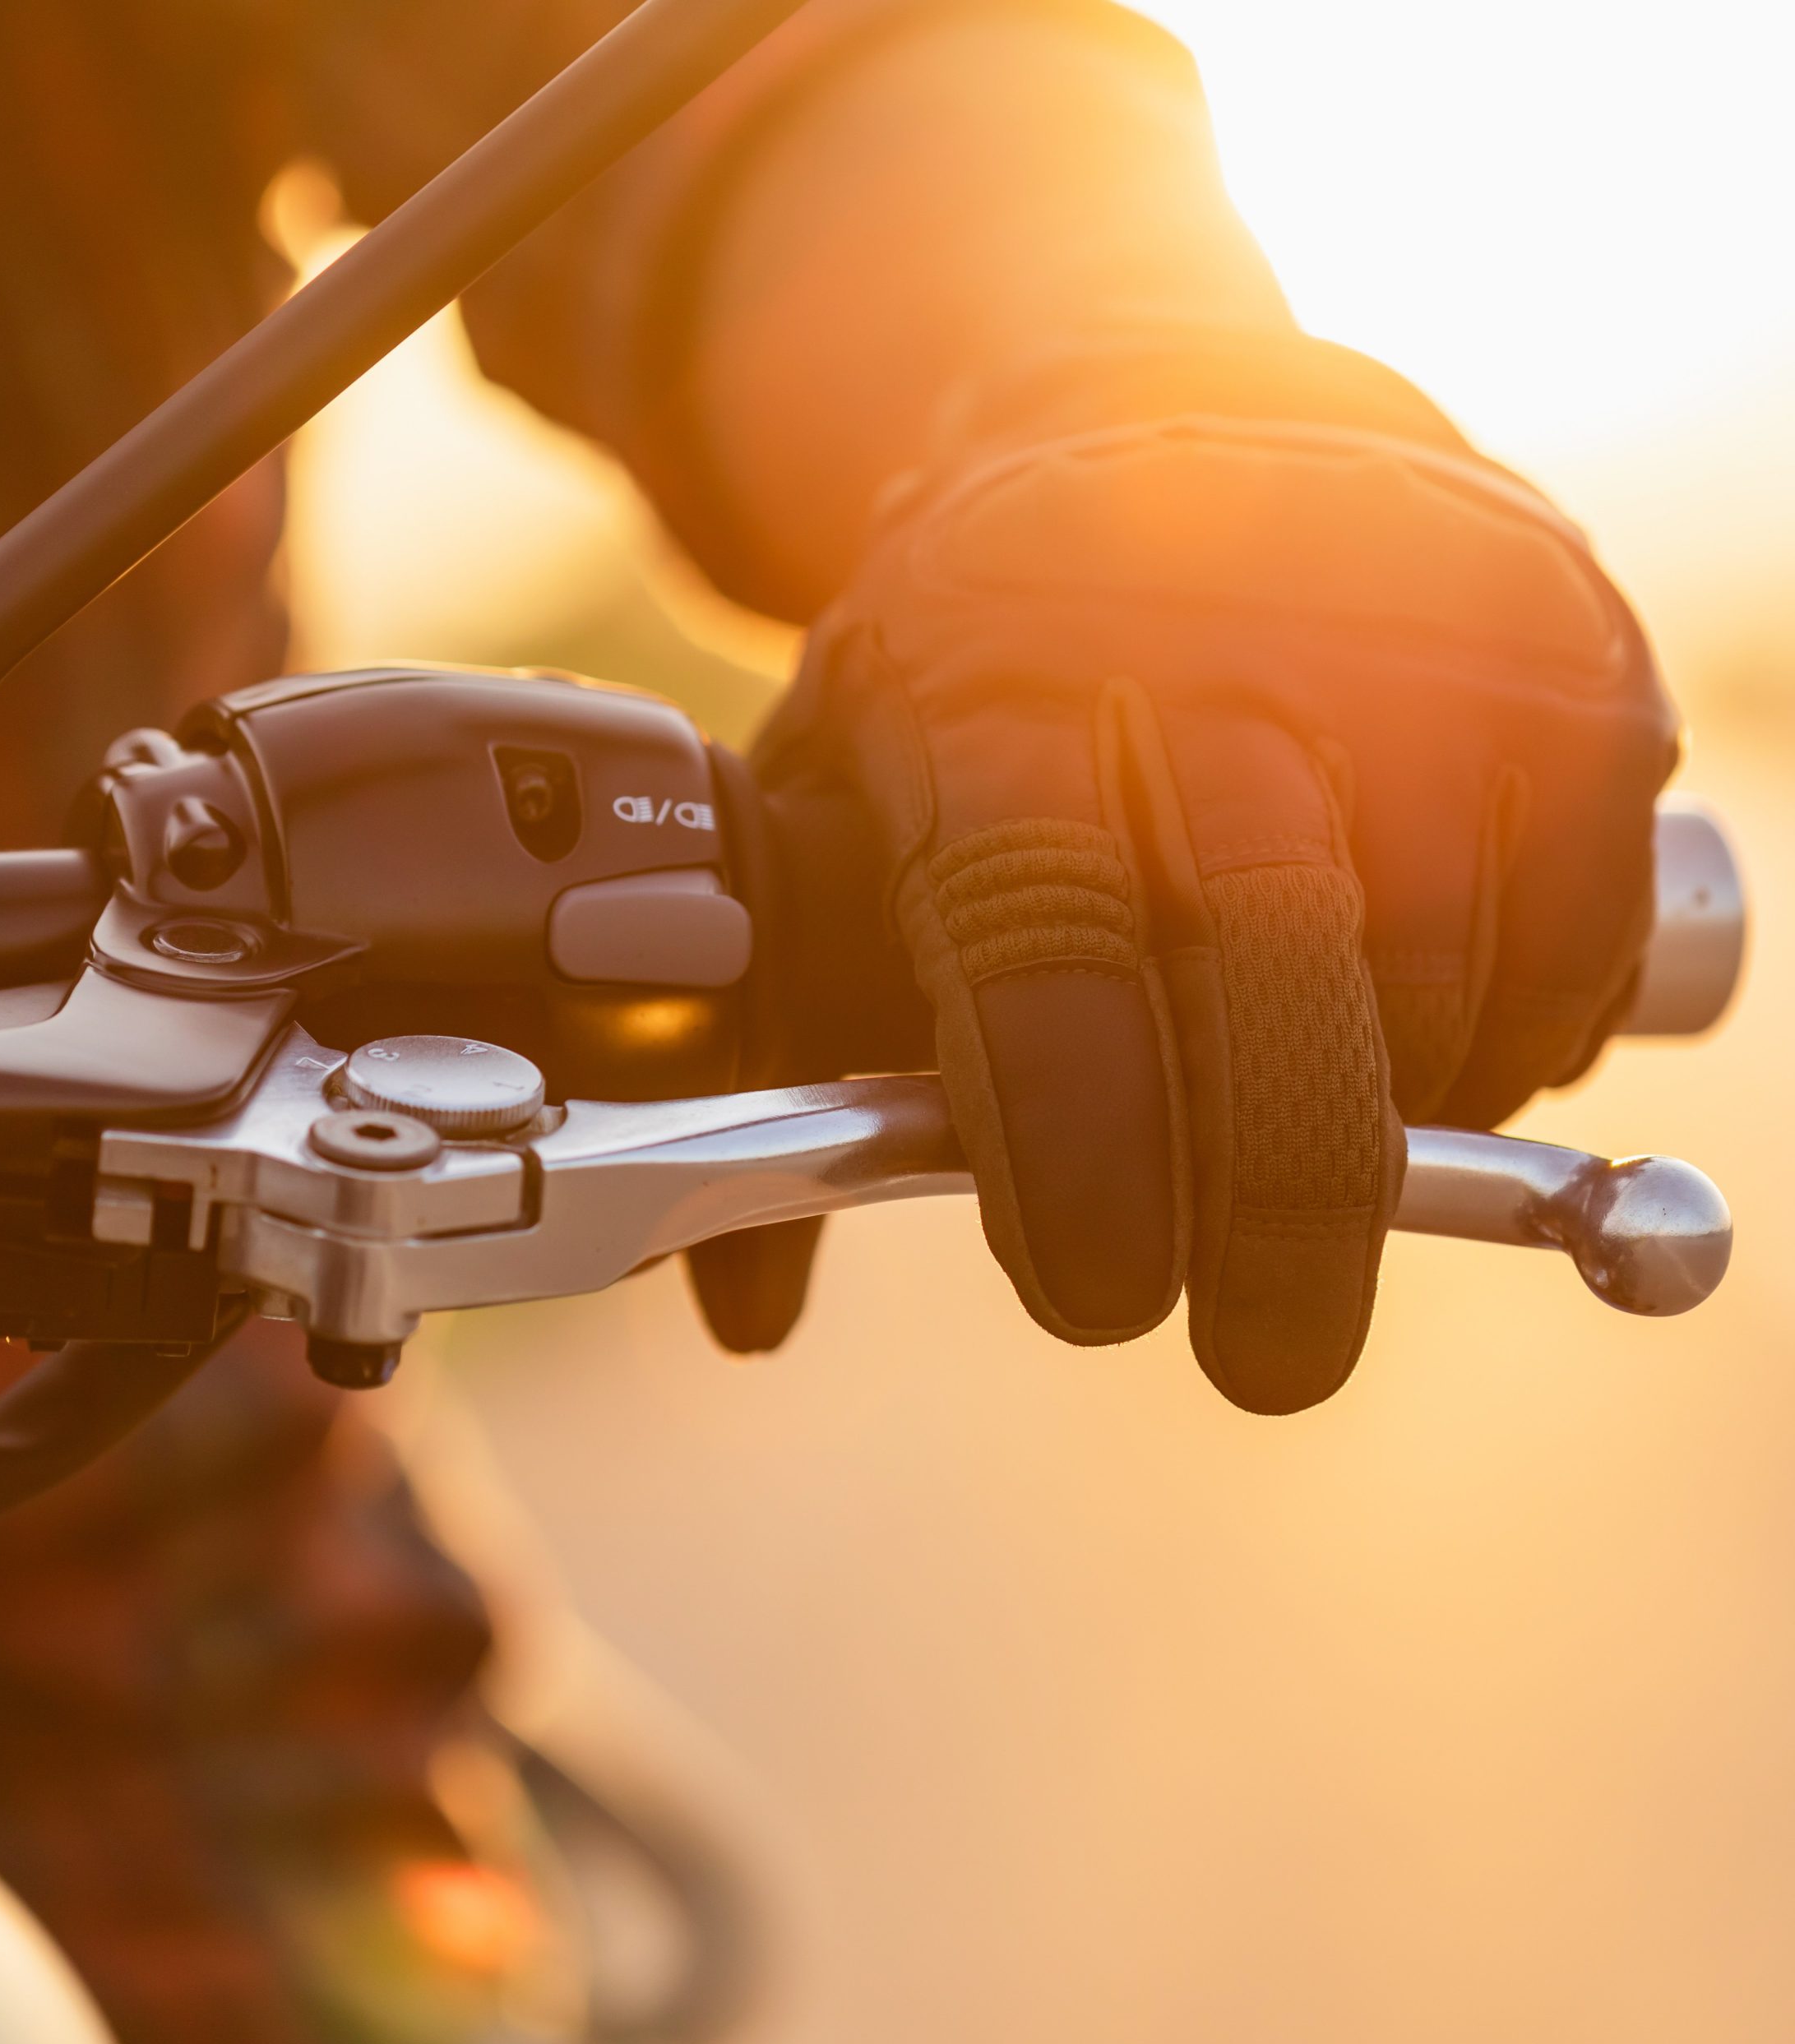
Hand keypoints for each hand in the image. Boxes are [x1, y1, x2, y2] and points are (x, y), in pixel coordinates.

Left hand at [730, 348, 1677, 1411]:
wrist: (1155, 415)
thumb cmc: (971, 669)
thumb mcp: (832, 802)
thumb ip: (787, 1045)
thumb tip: (747, 1311)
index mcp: (984, 689)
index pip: (1039, 941)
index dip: (1077, 1145)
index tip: (1095, 1299)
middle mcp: (1203, 641)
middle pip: (1269, 959)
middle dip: (1276, 1199)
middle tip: (1266, 1354)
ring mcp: (1405, 632)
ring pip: (1434, 969)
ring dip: (1384, 1119)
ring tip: (1308, 1140)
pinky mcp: (1563, 652)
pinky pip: (1571, 931)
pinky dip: (1508, 1042)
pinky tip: (1415, 1040)